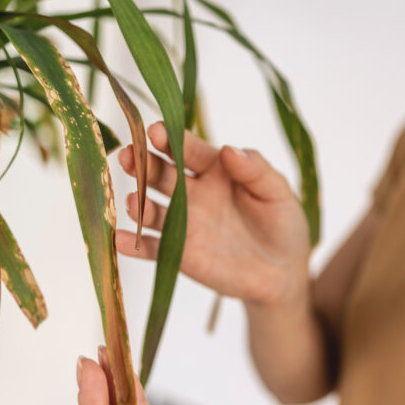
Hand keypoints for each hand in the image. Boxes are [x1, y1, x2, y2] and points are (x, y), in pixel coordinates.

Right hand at [115, 123, 310, 304]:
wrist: (283, 274)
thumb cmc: (283, 225)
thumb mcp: (278, 193)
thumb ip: (256, 170)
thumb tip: (229, 150)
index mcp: (216, 169)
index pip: (189, 149)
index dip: (172, 139)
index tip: (155, 130)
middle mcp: (192, 192)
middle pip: (162, 174)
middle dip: (143, 163)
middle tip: (128, 155)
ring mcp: (183, 224)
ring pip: (152, 209)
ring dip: (138, 204)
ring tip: (134, 201)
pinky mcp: (179, 254)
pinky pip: (151, 248)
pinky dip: (134, 245)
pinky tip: (120, 240)